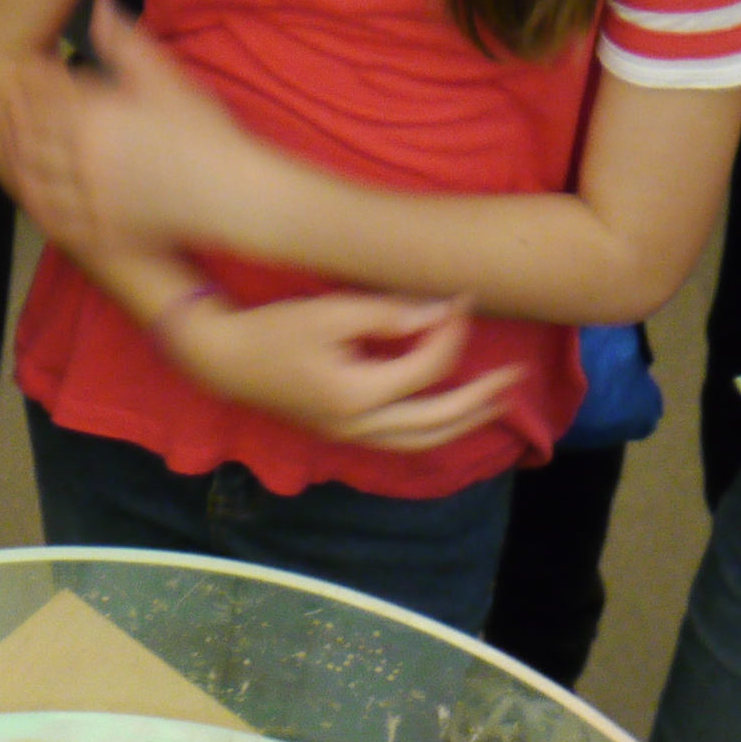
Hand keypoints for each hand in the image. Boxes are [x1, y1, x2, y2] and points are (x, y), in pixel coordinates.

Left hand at [0, 1, 257, 265]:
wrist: (227, 191)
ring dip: (18, 160)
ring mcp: (90, 197)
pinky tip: (34, 195)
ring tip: (12, 147)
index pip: (46, 91)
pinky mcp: (101, 230)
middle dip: (16, 116)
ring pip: (35, 178)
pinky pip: (57, 220)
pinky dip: (39, 206)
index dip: (30, 79)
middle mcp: (84, 156)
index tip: (23, 69)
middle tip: (8, 104)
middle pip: (32, 134)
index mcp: (96, 114)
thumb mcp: (163, 76)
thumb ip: (124, 38)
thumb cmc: (201, 130)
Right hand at [165, 289, 519, 452]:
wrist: (225, 360)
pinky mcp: (344, 434)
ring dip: (463, 423)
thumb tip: (442, 311)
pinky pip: (402, 441)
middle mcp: (359, 427)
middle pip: (437, 421)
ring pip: (422, 441)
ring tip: (496, 404)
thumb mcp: (333, 312)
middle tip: (515, 376)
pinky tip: (449, 413)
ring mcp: (352, 436)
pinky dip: (433, 430)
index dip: (452, 331)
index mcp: (357, 395)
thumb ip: (390, 314)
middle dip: (480, 399)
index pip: (427, 366)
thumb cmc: (274, 329)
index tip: (464, 300)